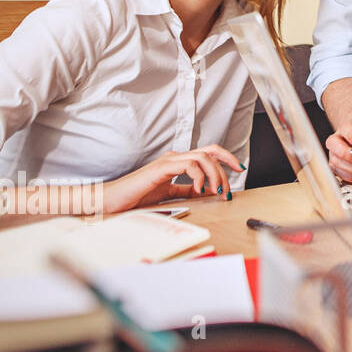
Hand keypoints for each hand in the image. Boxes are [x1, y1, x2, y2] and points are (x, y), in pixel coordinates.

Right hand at [102, 144, 243, 213]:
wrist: (112, 200)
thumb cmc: (136, 196)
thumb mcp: (167, 193)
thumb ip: (185, 189)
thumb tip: (204, 190)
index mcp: (178, 162)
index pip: (209, 153)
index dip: (226, 158)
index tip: (238, 169)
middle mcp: (175, 157)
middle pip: (211, 151)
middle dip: (227, 165)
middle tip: (231, 184)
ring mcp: (169, 160)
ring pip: (203, 157)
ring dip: (216, 175)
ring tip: (217, 191)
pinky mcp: (162, 168)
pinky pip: (190, 165)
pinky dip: (200, 177)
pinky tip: (200, 190)